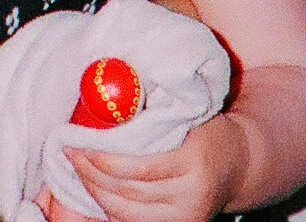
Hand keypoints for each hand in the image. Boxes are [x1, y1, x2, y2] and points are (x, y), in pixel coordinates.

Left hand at [48, 111, 252, 221]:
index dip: (101, 157)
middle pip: (128, 189)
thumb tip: (102, 95)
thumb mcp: (186, 115)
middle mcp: (192, 194)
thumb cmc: (204, 131)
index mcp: (195, 159)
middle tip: (69, 152)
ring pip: (127, 210)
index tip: (77, 140)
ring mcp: (187, 216)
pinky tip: (93, 188)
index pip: (139, 167)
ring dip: (94, 190)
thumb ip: (152, 114)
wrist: (237, 165)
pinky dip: (108, 207)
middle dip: (90, 172)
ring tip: (76, 168)